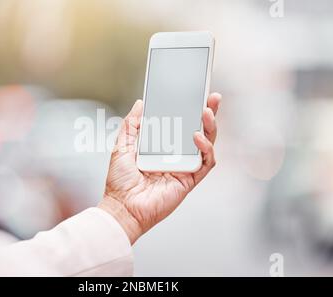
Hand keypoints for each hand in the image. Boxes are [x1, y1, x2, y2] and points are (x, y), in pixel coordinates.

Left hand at [99, 93, 220, 243]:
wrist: (121, 206)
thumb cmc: (120, 181)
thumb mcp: (122, 145)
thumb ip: (132, 125)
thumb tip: (140, 104)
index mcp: (161, 146)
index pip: (180, 124)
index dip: (189, 109)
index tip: (194, 93)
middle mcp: (175, 155)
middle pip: (198, 131)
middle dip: (208, 113)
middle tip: (212, 97)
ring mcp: (184, 167)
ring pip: (206, 145)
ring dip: (210, 127)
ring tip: (206, 111)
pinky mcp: (190, 180)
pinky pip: (205, 163)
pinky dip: (205, 149)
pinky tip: (195, 136)